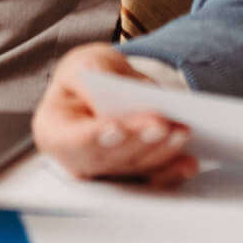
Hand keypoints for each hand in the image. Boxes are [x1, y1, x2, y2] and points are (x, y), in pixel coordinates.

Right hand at [32, 43, 198, 187]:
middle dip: (136, 142)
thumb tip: (106, 94)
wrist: (109, 86)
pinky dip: (173, 172)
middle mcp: (77, 158)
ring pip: (133, 170)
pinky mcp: (133, 178)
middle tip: (161, 125)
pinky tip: (188, 162)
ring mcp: (106, 172)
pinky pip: (153, 180)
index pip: (71, 140)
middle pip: (106, 159)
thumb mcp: (85, 62)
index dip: (93, 138)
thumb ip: (91, 74)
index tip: (116, 128)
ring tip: (181, 132)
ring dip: (159, 153)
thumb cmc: (91, 76)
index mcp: (54, 129)